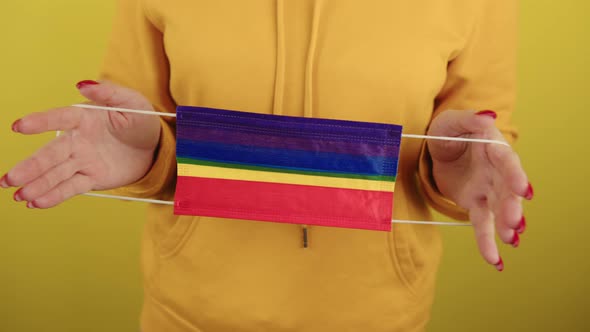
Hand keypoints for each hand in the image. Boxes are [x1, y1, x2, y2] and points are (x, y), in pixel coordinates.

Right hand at [1, 80, 160, 207]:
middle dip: (30, 166)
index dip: (41, 122)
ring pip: (56, 173)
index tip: (19, 126)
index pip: (60, 119)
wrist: (154, 147)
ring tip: (18, 195)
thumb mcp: (131, 102)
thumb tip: (83, 84)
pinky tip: (36, 203)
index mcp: (84, 117)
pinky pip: (70, 187)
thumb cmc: (140, 120)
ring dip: (37, 184)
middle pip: (51, 154)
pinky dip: (54, 196)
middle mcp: (77, 139)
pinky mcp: (90, 178)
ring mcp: (82, 160)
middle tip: (8, 178)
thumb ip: (109, 93)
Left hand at [427, 110, 532, 270]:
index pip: (507, 161)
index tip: (523, 189)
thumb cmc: (448, 130)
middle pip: (507, 190)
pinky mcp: (476, 204)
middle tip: (514, 222)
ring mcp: (489, 190)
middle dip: (512, 206)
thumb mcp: (451, 121)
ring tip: (510, 240)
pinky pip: (483, 225)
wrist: (438, 147)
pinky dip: (488, 243)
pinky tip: (496, 262)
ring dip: (506, 226)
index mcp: (494, 148)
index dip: (515, 174)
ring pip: (499, 210)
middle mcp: (497, 171)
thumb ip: (469, 120)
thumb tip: (487, 116)